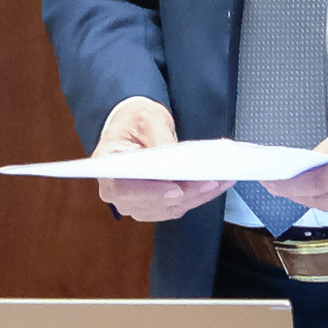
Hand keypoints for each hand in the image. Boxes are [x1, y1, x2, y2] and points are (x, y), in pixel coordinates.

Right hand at [92, 97, 231, 221]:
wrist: (135, 126)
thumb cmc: (135, 121)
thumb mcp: (146, 119)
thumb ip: (159, 138)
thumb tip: (176, 157)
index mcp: (107, 169)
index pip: (123, 189)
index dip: (150, 193)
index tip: (175, 189)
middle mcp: (118, 193)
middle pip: (152, 203)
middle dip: (185, 194)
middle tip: (210, 181)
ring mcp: (137, 203)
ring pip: (171, 208)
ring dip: (198, 196)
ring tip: (221, 180)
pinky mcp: (157, 205)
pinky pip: (180, 206)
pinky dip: (200, 196)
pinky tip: (217, 184)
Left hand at [257, 106, 327, 226]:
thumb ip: (322, 153)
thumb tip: (298, 169)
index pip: (315, 183)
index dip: (288, 184)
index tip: (269, 182)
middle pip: (318, 198)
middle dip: (293, 190)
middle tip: (275, 182)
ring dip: (310, 196)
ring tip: (295, 184)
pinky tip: (322, 190)